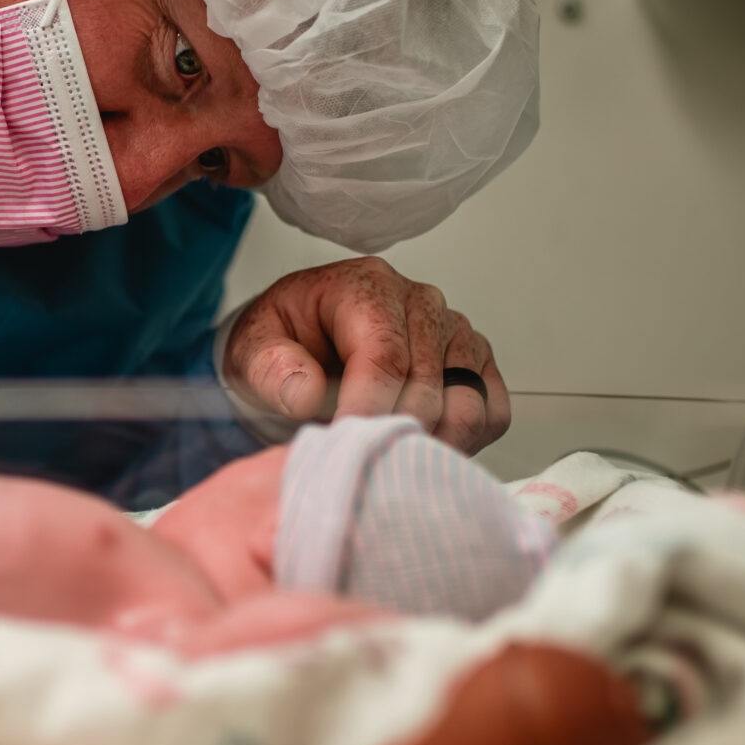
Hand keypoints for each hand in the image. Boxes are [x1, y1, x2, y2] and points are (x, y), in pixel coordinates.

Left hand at [222, 258, 509, 452]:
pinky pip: (491, 412)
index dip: (367, 412)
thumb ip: (271, 368)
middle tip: (356, 458)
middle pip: (426, 389)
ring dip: (428, 443)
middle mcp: (421, 302)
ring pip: (466, 405)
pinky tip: (421, 445)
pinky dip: (462, 441)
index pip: (385, 358)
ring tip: (386, 456)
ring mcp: (455, 332)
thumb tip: (307, 393)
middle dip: (388, 433)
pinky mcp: (476, 363)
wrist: (301, 341)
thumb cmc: (284, 342)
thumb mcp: (253, 347)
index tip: (344, 447)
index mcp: (367, 287)